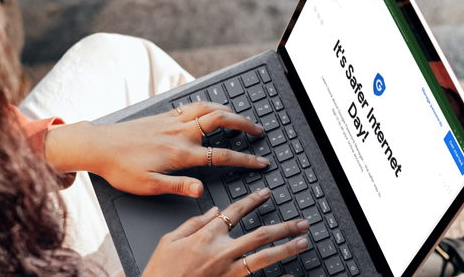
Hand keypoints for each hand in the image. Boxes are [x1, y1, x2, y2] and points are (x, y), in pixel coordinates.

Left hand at [45, 102, 269, 196]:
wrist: (98, 145)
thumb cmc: (121, 168)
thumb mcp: (148, 185)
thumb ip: (178, 186)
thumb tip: (202, 190)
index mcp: (180, 153)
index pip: (221, 155)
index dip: (245, 159)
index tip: (261, 162)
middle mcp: (180, 132)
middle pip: (221, 121)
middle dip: (244, 124)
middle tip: (259, 130)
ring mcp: (172, 121)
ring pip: (208, 107)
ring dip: (228, 110)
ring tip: (240, 117)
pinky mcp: (163, 115)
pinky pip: (192, 104)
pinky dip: (208, 104)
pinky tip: (211, 108)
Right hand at [143, 189, 309, 276]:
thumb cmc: (161, 271)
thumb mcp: (169, 240)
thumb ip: (193, 222)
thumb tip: (212, 209)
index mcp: (206, 236)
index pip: (235, 211)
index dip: (252, 200)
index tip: (266, 194)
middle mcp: (221, 252)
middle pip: (260, 234)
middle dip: (284, 227)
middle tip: (301, 222)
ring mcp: (228, 272)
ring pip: (264, 257)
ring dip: (286, 248)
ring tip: (302, 242)